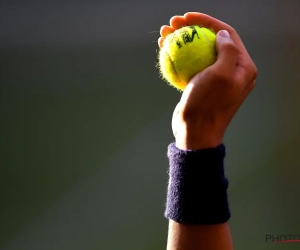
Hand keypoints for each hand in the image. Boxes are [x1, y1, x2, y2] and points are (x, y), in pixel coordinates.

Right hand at [158, 13, 257, 149]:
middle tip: (172, 25)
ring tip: (164, 35)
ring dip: (181, 41)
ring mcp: (216, 79)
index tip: (187, 17)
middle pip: (211, 41)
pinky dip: (179, 57)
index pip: (227, 34)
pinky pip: (191, 65)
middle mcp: (232, 71)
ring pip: (198, 52)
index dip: (207, 21)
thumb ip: (228, 51)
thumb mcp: (221, 76)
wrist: (195, 133)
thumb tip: (223, 35)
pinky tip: (165, 50)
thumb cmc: (208, 105)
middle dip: (191, 29)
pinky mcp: (202, 85)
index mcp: (243, 67)